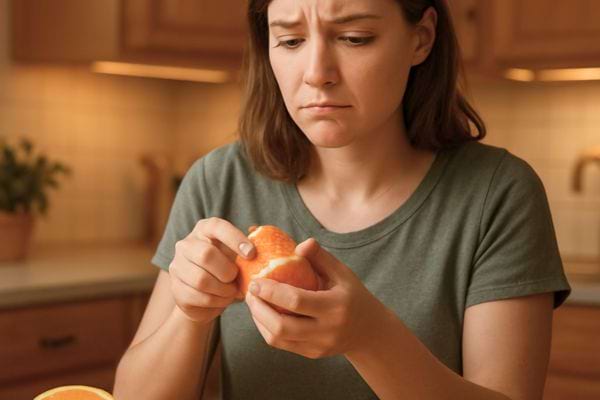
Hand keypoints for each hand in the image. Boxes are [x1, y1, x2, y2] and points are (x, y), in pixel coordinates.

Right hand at [168, 218, 255, 324]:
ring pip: (201, 280)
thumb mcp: (237, 255)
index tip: (252, 254)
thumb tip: (257, 231)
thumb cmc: (226, 269)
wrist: (205, 296)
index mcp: (204, 230)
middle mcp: (186, 244)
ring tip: (232, 292)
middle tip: (236, 279)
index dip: (235, 238)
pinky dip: (216, 301)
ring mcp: (177, 266)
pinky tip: (223, 299)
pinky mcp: (175, 288)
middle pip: (206, 255)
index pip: (217, 227)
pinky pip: (198, 297)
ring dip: (223, 290)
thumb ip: (247, 245)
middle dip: (227, 271)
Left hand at [244, 238, 388, 358]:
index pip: (296, 301)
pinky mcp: (311, 354)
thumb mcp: (342, 273)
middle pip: (281, 327)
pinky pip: (281, 344)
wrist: (368, 331)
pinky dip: (267, 329)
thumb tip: (300, 244)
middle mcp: (326, 330)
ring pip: (277, 339)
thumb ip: (320, 257)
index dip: (271, 291)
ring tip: (253, 301)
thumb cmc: (352, 295)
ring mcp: (318, 346)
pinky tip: (262, 313)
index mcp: (335, 306)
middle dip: (258, 309)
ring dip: (259, 320)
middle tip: (249, 292)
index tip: (255, 281)